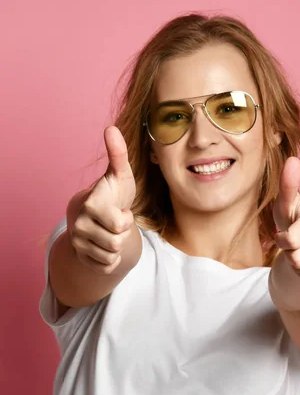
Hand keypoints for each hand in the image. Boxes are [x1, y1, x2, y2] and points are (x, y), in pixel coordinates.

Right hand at [66, 126, 136, 274]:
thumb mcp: (120, 174)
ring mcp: (78, 242)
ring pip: (112, 255)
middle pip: (116, 242)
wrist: (98, 216)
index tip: (120, 211)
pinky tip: (106, 245)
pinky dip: (112, 258)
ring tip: (111, 231)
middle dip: (123, 233)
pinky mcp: (82, 258)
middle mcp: (79, 224)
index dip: (125, 220)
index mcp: (90, 204)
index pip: (119, 224)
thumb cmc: (113, 193)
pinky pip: (107, 266)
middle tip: (117, 221)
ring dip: (118, 245)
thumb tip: (111, 128)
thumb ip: (118, 154)